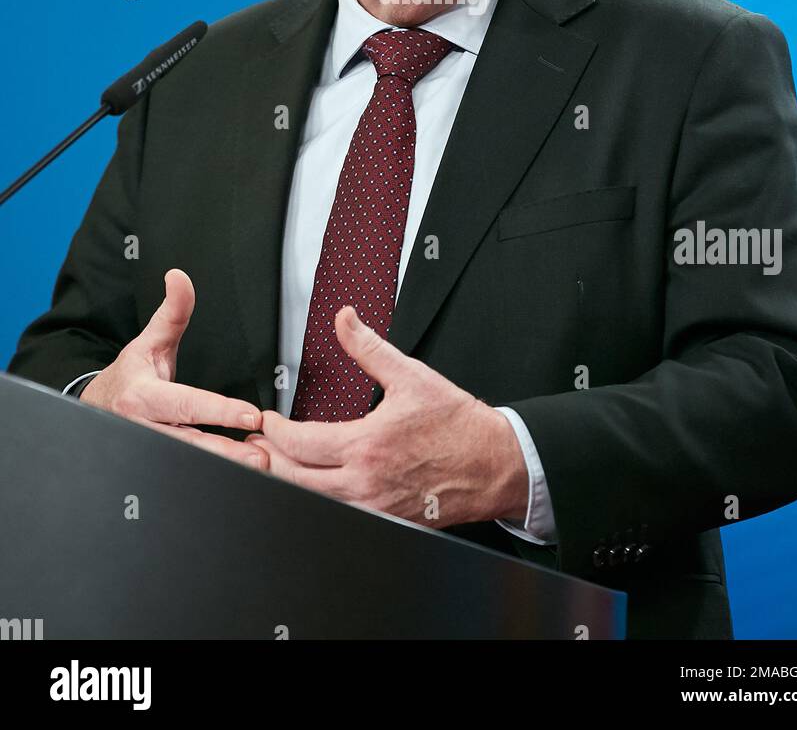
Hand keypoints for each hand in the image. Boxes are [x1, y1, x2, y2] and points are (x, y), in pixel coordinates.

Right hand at [80, 268, 263, 467]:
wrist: (98, 409)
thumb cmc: (131, 376)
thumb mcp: (149, 341)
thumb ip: (172, 311)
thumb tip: (179, 276)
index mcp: (143, 398)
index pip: (186, 404)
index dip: (219, 411)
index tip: (250, 415)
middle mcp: (145, 429)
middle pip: (190, 444)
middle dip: (227, 452)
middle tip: (261, 456)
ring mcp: (150, 451)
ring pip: (189, 463)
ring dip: (224, 466)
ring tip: (259, 467)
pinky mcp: (158, 465)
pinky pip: (187, 470)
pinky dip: (213, 473)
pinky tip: (239, 472)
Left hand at [245, 306, 528, 528]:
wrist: (495, 464)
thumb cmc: (458, 424)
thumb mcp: (411, 375)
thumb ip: (369, 348)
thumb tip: (345, 319)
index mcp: (367, 445)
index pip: (300, 443)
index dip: (274, 432)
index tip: (267, 421)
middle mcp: (365, 483)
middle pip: (295, 479)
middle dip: (269, 461)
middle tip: (255, 447)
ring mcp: (374, 509)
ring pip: (313, 502)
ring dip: (289, 483)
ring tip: (275, 465)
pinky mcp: (386, 522)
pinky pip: (340, 515)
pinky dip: (318, 501)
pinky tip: (313, 488)